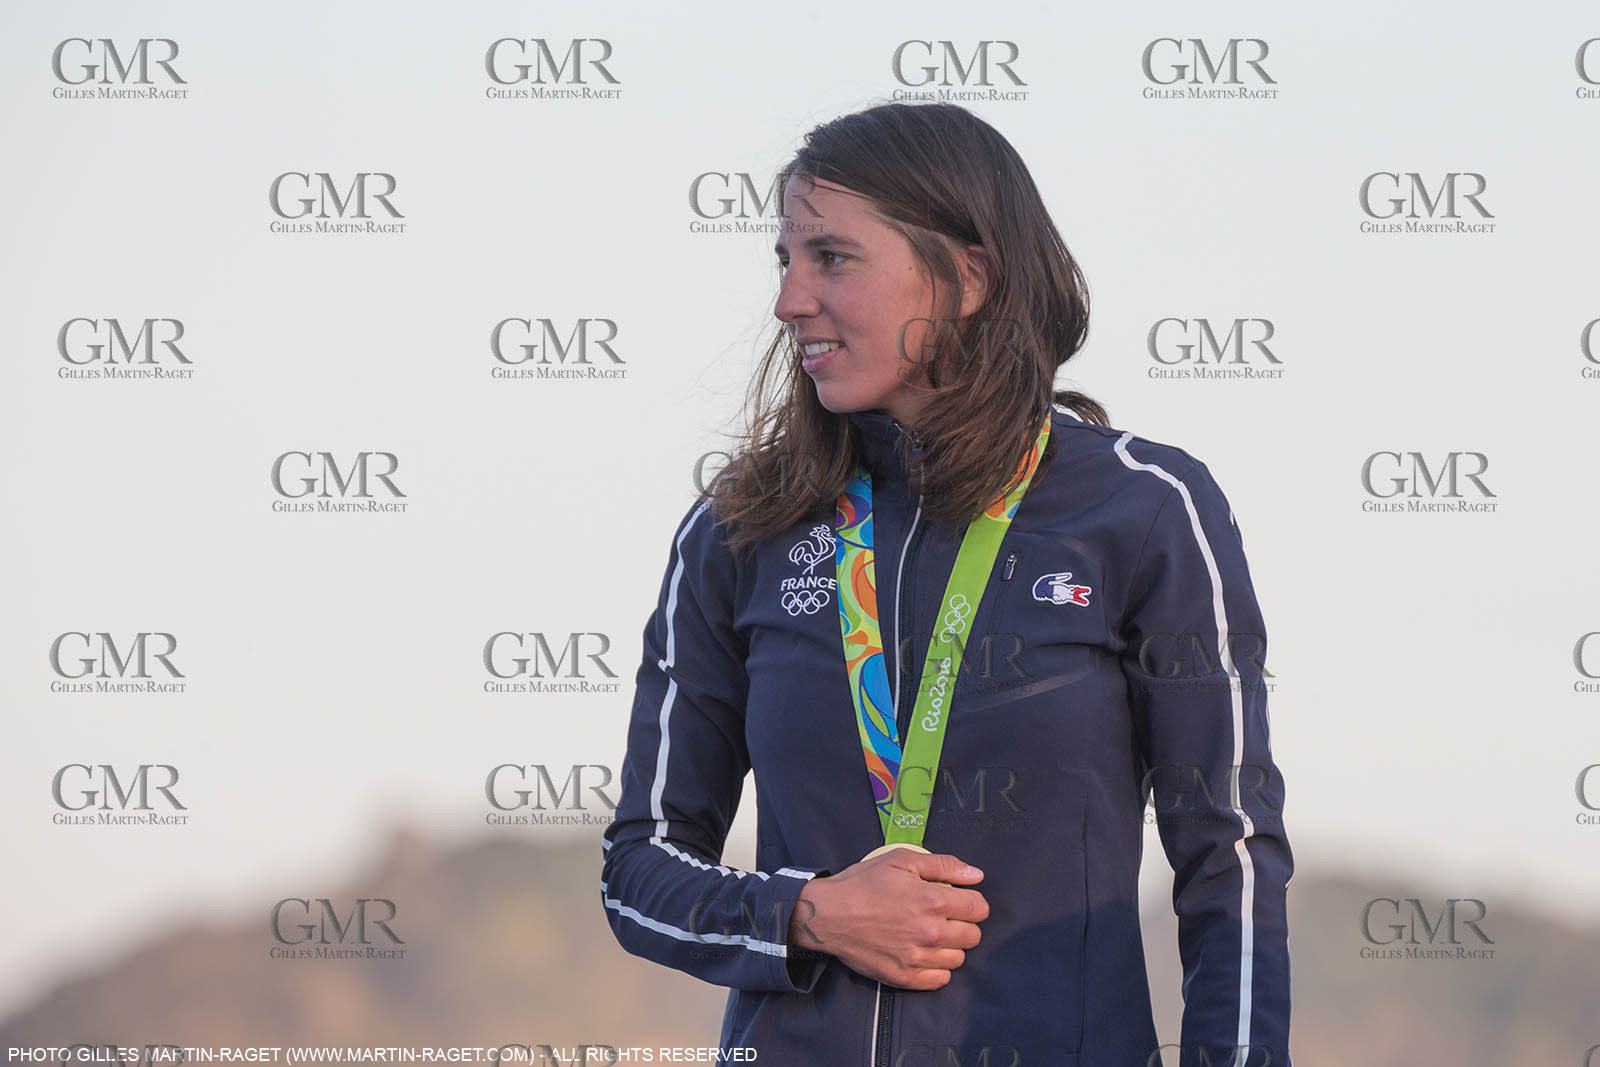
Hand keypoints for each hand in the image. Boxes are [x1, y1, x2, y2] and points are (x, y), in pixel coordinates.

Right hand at [787, 850, 988, 989]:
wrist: (827, 915)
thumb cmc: (862, 884)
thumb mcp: (901, 861)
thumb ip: (944, 866)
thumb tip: (976, 876)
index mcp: (932, 900)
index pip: (979, 908)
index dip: (972, 902)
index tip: (959, 901)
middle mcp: (929, 932)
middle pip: (973, 936)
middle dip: (963, 923)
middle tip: (942, 916)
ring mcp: (917, 958)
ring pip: (959, 958)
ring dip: (950, 946)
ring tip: (930, 935)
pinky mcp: (904, 977)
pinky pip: (941, 979)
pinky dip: (937, 968)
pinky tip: (923, 953)